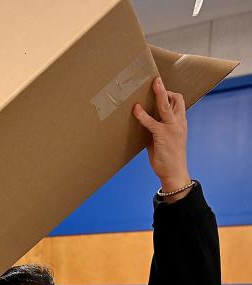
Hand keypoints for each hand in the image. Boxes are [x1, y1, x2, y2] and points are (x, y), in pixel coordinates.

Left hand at [133, 77, 190, 199]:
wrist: (174, 172)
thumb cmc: (167, 157)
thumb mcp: (163, 140)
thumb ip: (156, 130)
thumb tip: (144, 123)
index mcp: (181, 123)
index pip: (179, 102)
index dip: (171, 94)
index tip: (161, 88)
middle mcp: (179, 123)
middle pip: (176, 99)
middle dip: (165, 89)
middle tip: (156, 79)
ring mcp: (172, 128)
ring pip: (165, 105)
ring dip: (159, 93)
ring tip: (153, 83)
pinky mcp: (162, 135)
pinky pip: (151, 122)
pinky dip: (142, 115)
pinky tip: (136, 109)